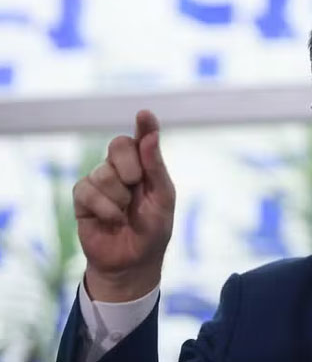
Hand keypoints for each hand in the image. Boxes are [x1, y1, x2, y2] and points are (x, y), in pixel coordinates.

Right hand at [74, 110, 175, 301]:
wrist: (132, 262)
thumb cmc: (153, 230)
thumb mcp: (163, 200)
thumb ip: (156, 169)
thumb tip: (150, 137)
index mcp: (146, 166)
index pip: (143, 138)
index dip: (144, 125)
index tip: (145, 114)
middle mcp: (122, 169)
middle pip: (118, 145)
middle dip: (129, 165)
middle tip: (135, 184)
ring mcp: (101, 181)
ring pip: (103, 172)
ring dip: (118, 197)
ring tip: (124, 213)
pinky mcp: (83, 197)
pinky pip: (87, 190)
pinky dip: (104, 208)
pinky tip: (112, 220)